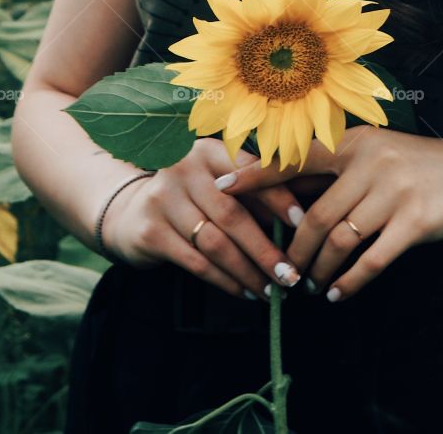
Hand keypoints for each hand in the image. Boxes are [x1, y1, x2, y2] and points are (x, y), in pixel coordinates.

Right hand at [100, 139, 304, 298]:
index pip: (250, 173)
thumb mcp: (223, 184)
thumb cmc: (196, 198)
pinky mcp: (150, 230)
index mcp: (210, 151)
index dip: (279, 197)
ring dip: (248, 271)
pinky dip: (224, 280)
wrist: (133, 212)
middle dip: (266, 249)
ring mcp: (163, 198)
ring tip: (271, 291)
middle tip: (292, 275)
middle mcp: (184, 168)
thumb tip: (310, 212)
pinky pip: (195, 262)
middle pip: (233, 214)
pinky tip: (243, 291)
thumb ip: (259, 191)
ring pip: (215, 242)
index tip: (305, 223)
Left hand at [225, 127, 442, 300]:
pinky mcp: (415, 221)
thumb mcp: (376, 155)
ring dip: (319, 269)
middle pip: (315, 215)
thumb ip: (334, 171)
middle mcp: (371, 161)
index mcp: (355, 142)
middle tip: (283, 272)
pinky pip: (372, 259)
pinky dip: (350, 281)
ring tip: (310, 285)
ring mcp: (394, 191)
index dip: (255, 174)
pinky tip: (339, 293)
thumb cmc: (419, 166)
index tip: (220, 187)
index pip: (295, 158)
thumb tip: (282, 190)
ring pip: (339, 239)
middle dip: (294, 250)